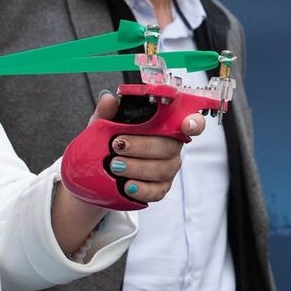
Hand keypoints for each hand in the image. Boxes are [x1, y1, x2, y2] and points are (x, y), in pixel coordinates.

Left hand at [51, 93, 205, 251]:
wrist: (97, 171)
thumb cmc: (110, 141)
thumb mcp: (104, 124)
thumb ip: (107, 112)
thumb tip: (108, 100)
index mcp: (165, 126)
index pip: (190, 122)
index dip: (194, 123)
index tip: (187, 124)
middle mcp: (171, 147)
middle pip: (169, 147)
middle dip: (142, 147)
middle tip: (117, 146)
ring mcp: (168, 169)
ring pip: (162, 169)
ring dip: (137, 168)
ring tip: (115, 166)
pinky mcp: (160, 188)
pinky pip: (157, 191)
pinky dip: (142, 189)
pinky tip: (126, 186)